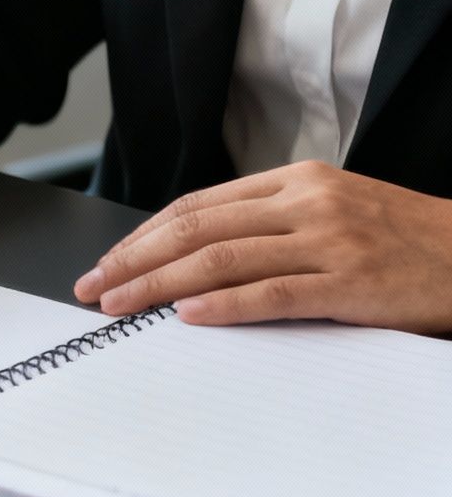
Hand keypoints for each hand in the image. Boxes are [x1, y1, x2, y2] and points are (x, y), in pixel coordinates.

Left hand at [74, 160, 451, 333]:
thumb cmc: (403, 241)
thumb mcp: (334, 211)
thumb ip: (271, 223)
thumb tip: (194, 254)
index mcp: (296, 181)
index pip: (197, 207)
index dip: (143, 236)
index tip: (106, 263)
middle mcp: (306, 203)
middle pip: (197, 230)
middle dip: (134, 260)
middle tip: (93, 288)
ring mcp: (330, 241)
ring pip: (223, 259)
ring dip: (159, 285)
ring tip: (120, 305)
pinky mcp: (353, 282)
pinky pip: (273, 293)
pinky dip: (223, 305)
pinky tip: (185, 316)